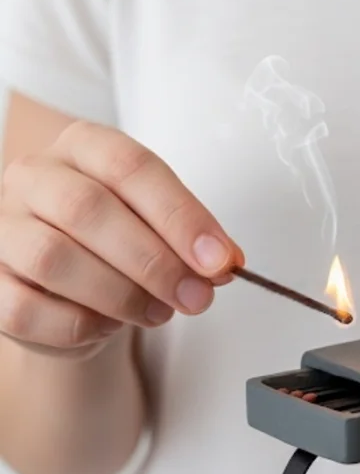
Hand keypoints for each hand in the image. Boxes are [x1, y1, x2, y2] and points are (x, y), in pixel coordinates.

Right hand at [0, 121, 242, 359]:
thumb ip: (191, 242)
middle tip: (196, 296)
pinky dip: (79, 325)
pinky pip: (27, 309)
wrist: (69, 286)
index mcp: (83, 148)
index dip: (180, 216)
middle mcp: (33, 177)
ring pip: (53, 259)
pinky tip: (107, 323)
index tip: (219, 259)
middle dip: (154, 262)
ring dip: (121, 295)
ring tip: (158, 312)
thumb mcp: (161, 229)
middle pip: (88, 210)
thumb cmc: (117, 245)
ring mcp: (1, 228)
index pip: (131, 167)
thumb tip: (223, 264)